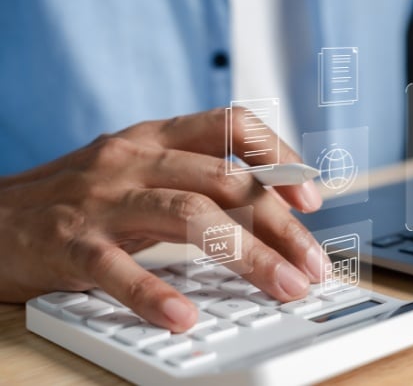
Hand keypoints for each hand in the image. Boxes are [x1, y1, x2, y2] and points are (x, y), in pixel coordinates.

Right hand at [0, 108, 324, 331]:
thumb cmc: (76, 199)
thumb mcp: (140, 173)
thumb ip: (196, 182)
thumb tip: (270, 214)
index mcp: (156, 138)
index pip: (232, 126)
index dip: (279, 157)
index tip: (311, 196)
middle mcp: (134, 159)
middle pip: (225, 181)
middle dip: (280, 226)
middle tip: (313, 266)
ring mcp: (101, 199)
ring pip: (189, 216)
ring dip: (246, 254)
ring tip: (283, 287)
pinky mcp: (68, 243)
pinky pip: (117, 269)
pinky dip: (154, 294)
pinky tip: (184, 317)